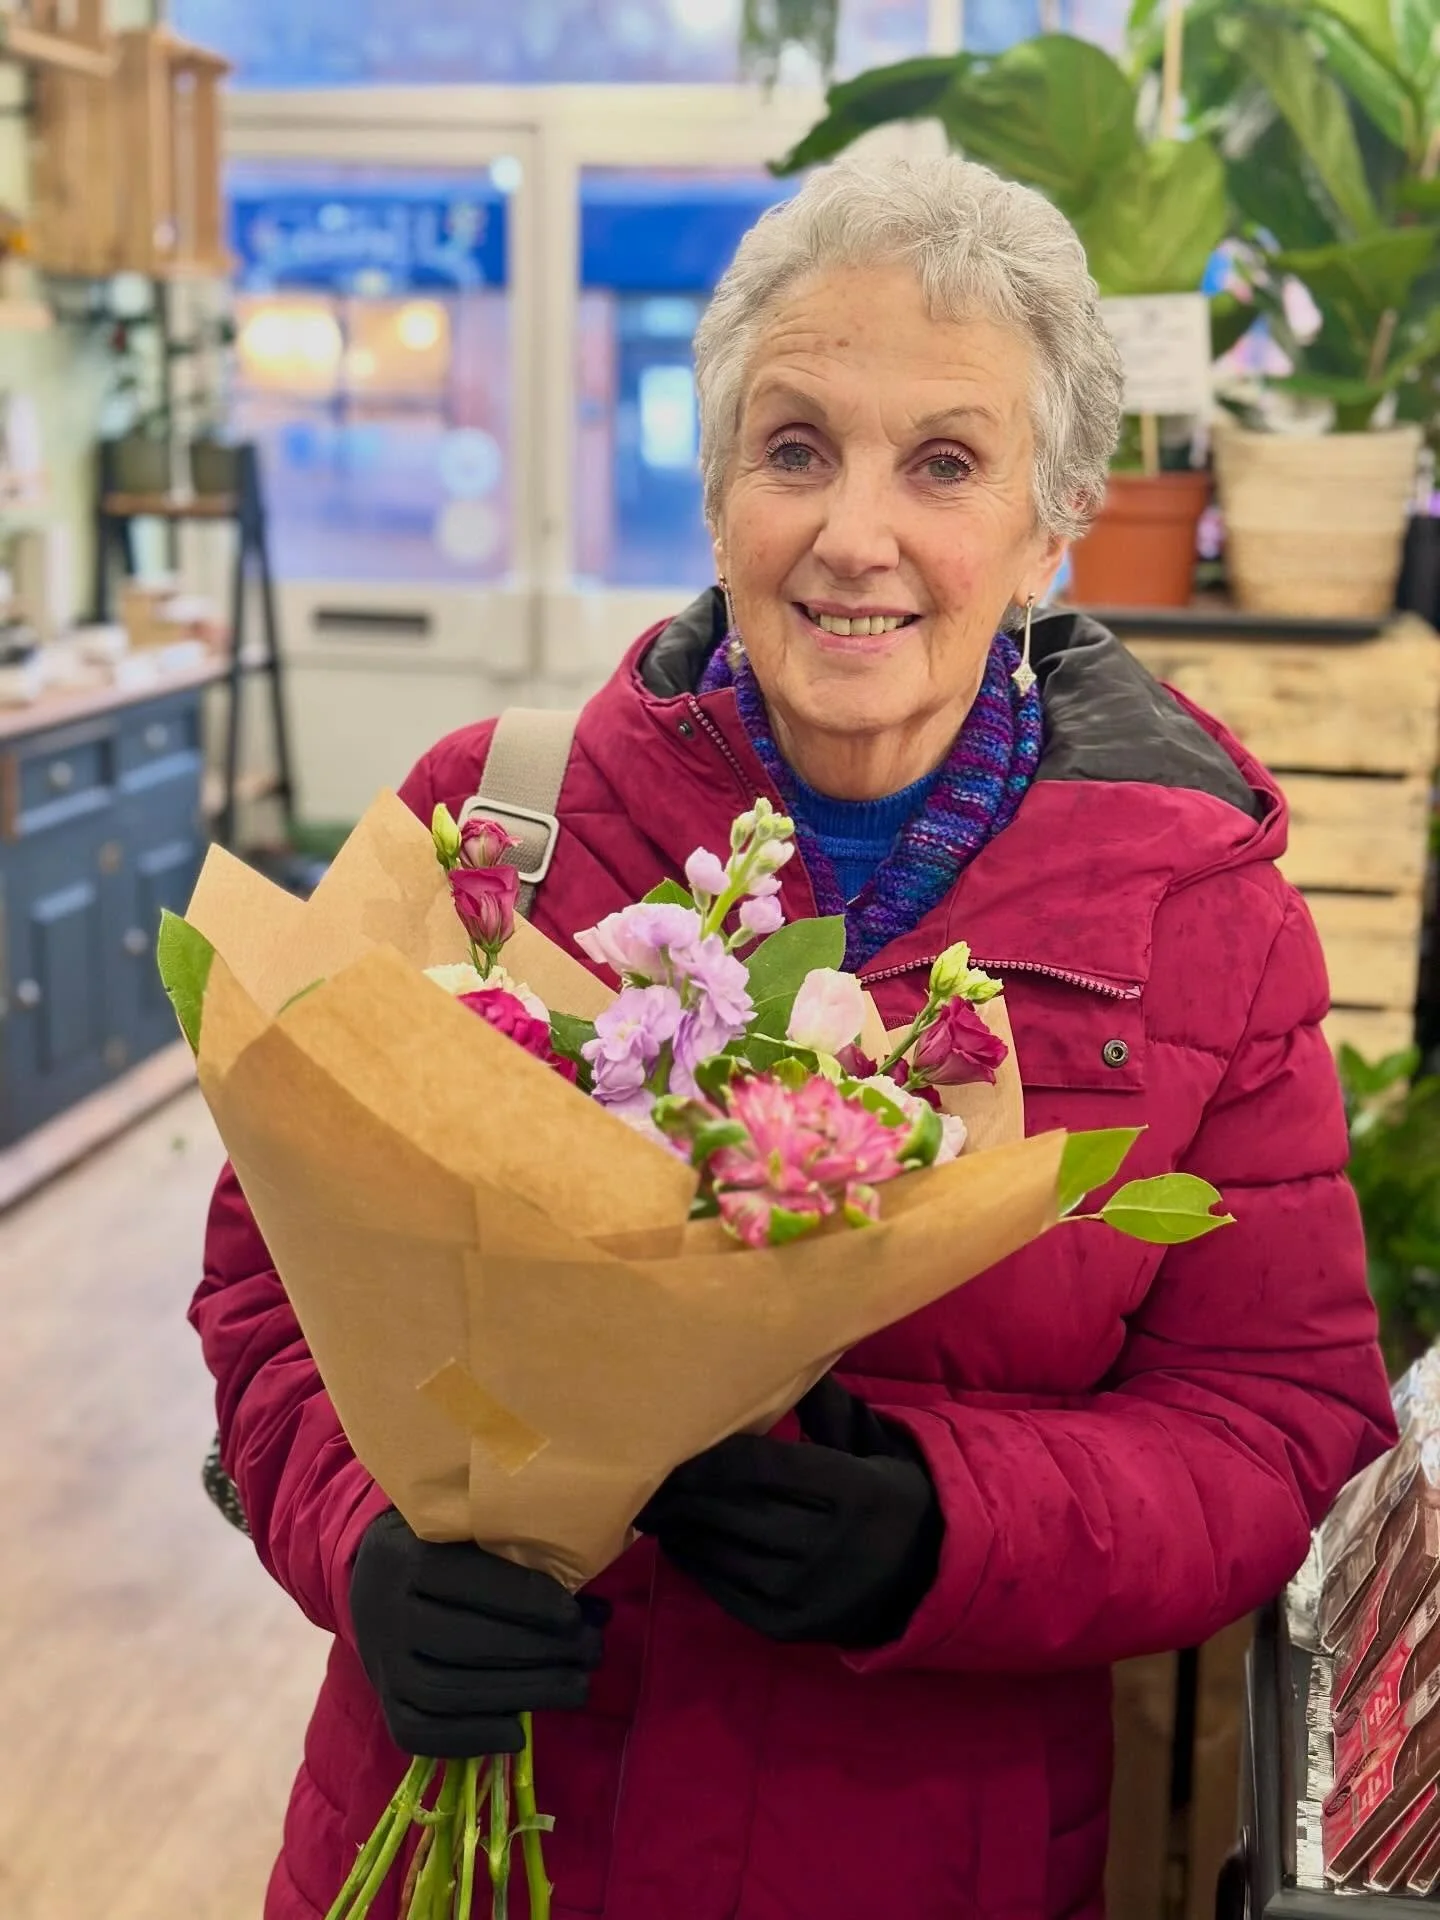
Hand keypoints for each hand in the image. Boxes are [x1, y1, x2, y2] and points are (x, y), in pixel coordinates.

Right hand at [350, 1509, 604, 1756]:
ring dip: (518, 1695)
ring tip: (574, 1689)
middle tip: (590, 1652)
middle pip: (463, 1641)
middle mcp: (385, 1612)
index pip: (468, 1581)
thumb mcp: (477, 1537)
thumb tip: (597, 1613)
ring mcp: (381, 1663)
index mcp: (408, 1556)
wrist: (377, 1581)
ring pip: (444, 1691)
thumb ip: (526, 1564)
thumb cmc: (448, 1552)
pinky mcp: (384, 1702)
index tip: (574, 1615)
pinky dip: (471, 1738)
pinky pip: (418, 1733)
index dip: (525, 1600)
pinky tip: (519, 1734)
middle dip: (536, 1652)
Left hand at [636, 1376, 941, 1648]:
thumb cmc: (885, 1496)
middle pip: (735, 1510)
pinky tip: (676, 1537)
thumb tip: (785, 1350)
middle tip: (643, 1464)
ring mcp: (805, 1592)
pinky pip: (725, 1592)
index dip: (713, 1453)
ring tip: (649, 1499)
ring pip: (723, 1552)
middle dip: (684, 1488)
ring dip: (680, 1525)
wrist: (926, 1581)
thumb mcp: (871, 1446)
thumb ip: (828, 1407)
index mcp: (853, 1491)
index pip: (764, 1467)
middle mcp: (828, 1546)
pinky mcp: (786, 1626)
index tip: (674, 1433)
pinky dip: (694, 1563)